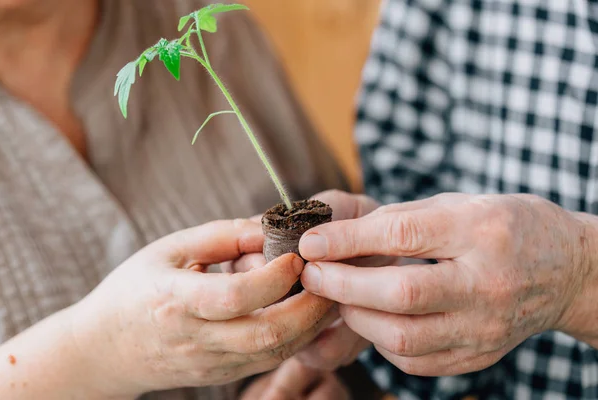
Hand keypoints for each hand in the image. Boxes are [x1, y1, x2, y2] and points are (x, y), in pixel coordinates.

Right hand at [71, 219, 334, 396]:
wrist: (104, 349)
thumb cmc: (134, 289)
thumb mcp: (167, 250)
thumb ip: (218, 236)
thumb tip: (267, 227)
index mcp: (175, 301)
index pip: (233, 297)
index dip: (272, 277)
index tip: (296, 255)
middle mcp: (195, 339)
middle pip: (265, 333)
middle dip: (309, 307)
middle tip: (330, 277)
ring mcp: (210, 364)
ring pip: (274, 352)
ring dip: (312, 325)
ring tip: (330, 294)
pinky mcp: (221, 375)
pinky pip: (268, 361)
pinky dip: (297, 339)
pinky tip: (310, 315)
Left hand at [298, 193, 591, 375]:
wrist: (565, 269)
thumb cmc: (504, 226)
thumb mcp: (459, 204)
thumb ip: (401, 220)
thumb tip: (337, 237)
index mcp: (481, 231)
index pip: (402, 236)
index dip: (347, 240)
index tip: (311, 243)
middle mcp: (486, 283)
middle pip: (400, 294)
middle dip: (342, 286)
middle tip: (313, 275)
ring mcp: (485, 326)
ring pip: (403, 338)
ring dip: (357, 318)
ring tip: (340, 297)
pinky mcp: (479, 355)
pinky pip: (416, 361)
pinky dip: (382, 342)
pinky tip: (374, 319)